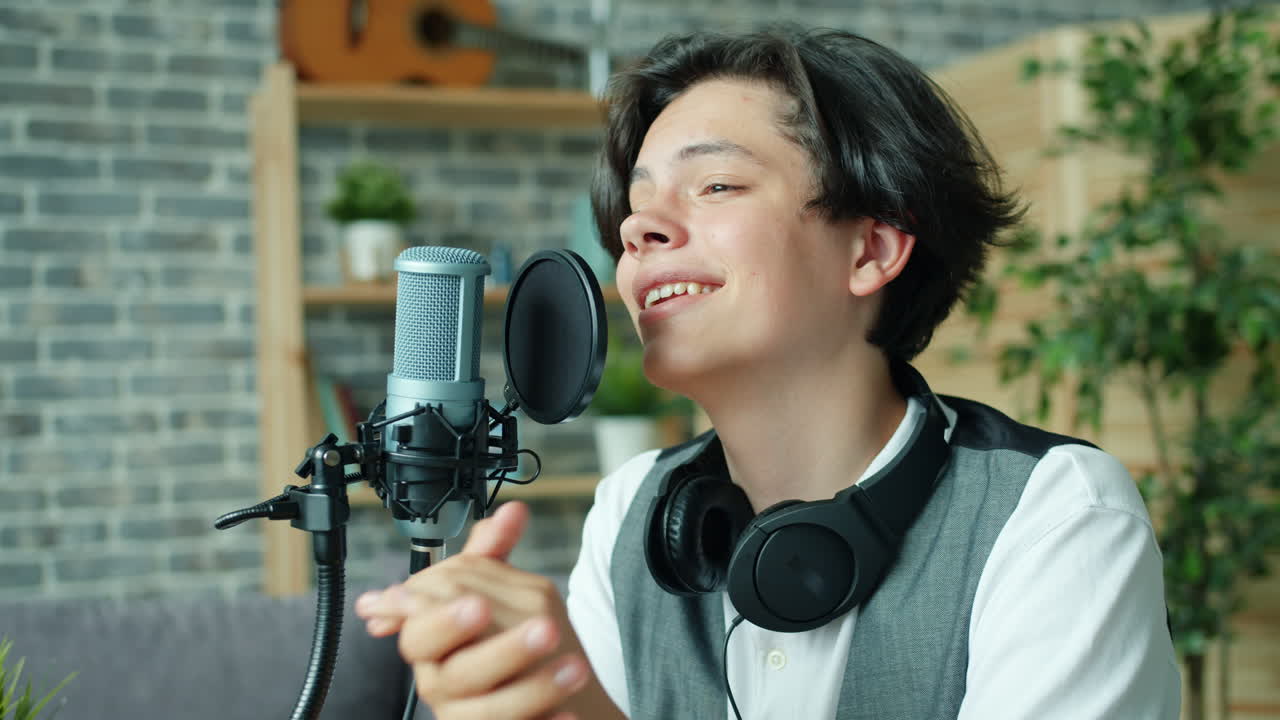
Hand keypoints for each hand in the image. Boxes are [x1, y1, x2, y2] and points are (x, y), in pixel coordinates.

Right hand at [355, 502, 591, 719]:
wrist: (536, 700)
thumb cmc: (502, 645)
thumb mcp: (495, 596)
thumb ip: (491, 559)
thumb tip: (512, 512)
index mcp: (433, 644)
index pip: (424, 626)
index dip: (447, 615)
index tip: (483, 604)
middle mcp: (443, 682)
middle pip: (456, 671)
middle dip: (497, 651)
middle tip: (543, 630)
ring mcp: (467, 715)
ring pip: (489, 711)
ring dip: (535, 688)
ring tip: (576, 668)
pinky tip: (571, 713)